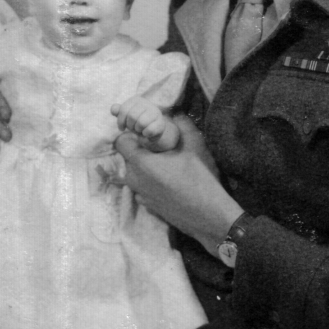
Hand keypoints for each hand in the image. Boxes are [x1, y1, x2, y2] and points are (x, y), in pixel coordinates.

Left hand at [111, 96, 179, 150]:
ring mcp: (155, 113)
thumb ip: (118, 111)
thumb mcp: (126, 117)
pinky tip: (146, 133)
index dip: (120, 121)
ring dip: (138, 130)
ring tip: (140, 129)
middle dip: (130, 126)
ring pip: (141, 122)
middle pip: (132, 116)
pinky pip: (149, 130)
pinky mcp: (161, 123)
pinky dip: (145, 134)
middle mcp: (147, 103)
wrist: (151, 131)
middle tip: (133, 128)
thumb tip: (113, 109)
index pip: (123, 110)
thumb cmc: (136, 122)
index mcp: (137, 100)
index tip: (122, 127)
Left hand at [116, 115, 243, 256]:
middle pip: (129, 157)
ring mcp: (140, 195)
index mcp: (141, 162)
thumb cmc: (200, 178)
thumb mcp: (194, 146)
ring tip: (168, 165)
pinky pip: (143, 187)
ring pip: (136, 173)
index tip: (146, 132)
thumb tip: (175, 113)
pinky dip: (151, 182)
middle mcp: (134, 179)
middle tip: (162, 147)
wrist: (208, 216)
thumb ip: (181, 125)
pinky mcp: (147, 207)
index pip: (120, 141)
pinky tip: (170, 183)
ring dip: (146, 167)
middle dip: (141, 150)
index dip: (131, 134)